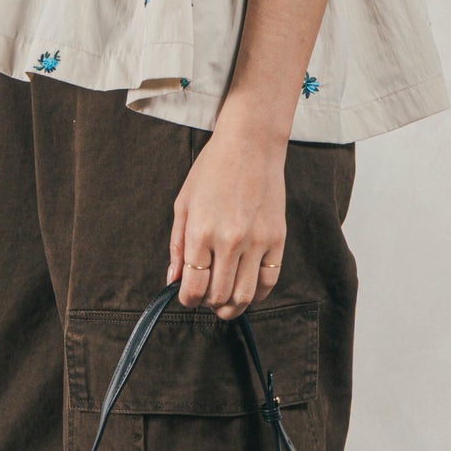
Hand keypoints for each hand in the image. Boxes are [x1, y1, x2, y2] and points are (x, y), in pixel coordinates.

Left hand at [165, 123, 287, 318]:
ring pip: (245, 296)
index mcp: (201, 231)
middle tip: (205, 298)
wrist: (250, 145)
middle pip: (219, 297)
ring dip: (232, 306)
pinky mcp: (277, 239)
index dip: (188, 300)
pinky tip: (246, 287)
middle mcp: (229, 240)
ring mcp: (257, 241)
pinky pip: (269, 282)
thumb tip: (173, 280)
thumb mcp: (184, 203)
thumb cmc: (212, 170)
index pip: (194, 287)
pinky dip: (256, 293)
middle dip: (208, 305)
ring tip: (225, 300)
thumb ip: (177, 245)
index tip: (187, 296)